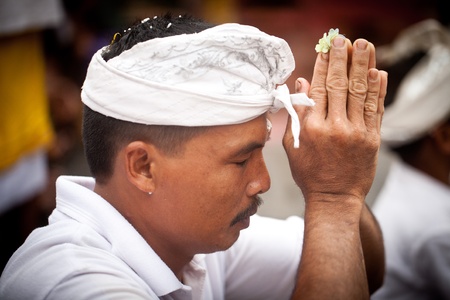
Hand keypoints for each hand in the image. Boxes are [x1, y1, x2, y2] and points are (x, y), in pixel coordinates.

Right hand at [283, 36, 386, 201]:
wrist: (334, 198)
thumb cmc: (309, 173)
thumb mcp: (293, 145)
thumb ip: (296, 114)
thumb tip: (300, 83)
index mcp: (312, 127)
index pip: (318, 88)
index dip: (321, 65)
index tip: (324, 48)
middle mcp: (335, 127)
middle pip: (339, 85)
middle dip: (341, 59)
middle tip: (343, 39)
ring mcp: (356, 132)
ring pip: (360, 92)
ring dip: (362, 65)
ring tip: (364, 45)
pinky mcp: (372, 139)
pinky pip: (376, 109)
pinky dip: (378, 89)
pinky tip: (378, 72)